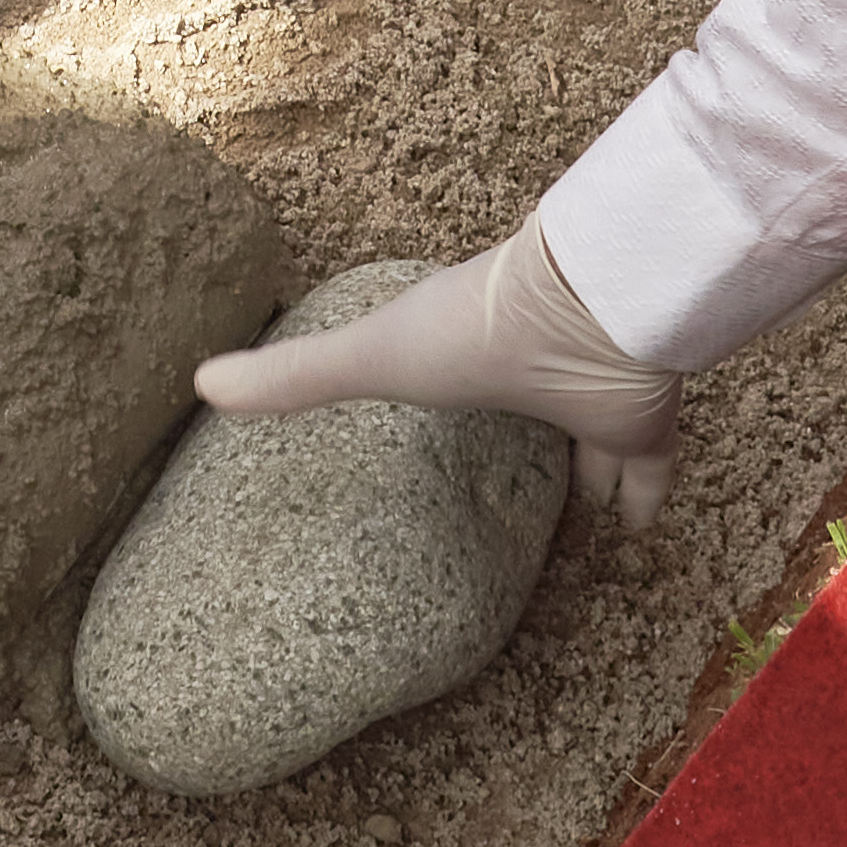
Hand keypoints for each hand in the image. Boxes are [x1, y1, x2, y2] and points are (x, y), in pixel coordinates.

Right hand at [191, 213, 681, 529]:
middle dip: (524, 428)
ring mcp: (591, 399)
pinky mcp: (643, 427)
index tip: (435, 403)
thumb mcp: (372, 356)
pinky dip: (642, 504)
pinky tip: (636, 535)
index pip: (455, 363)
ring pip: (589, 436)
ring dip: (585, 466)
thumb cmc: (474, 328)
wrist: (588, 312)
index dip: (448, 380)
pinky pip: (647, 474)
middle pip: (527, 404)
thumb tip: (200, 382)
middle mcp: (535, 373)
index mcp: (472, 346)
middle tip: (512, 466)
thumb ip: (296, 376)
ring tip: (575, 509)